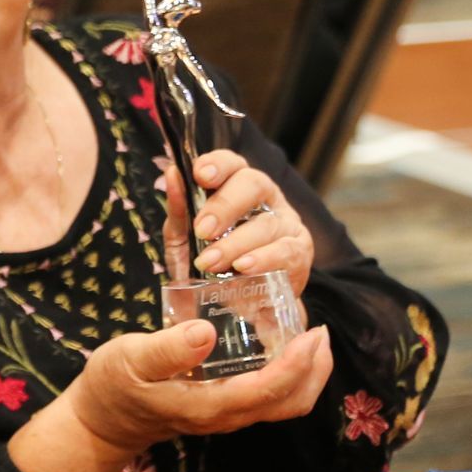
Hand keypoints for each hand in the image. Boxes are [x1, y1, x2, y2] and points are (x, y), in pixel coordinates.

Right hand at [72, 320, 333, 453]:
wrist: (102, 421)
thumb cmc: (112, 386)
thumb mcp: (128, 359)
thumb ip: (166, 348)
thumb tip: (205, 331)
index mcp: (207, 405)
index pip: (268, 390)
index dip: (297, 363)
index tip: (310, 332)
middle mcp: (225, 416)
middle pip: (290, 403)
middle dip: (314, 369)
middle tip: (318, 330)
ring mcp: (226, 414)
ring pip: (284, 403)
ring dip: (306, 373)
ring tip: (308, 335)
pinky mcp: (223, 407)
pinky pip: (269, 397)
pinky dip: (288, 374)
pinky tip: (280, 345)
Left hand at [168, 150, 313, 296]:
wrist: (235, 308)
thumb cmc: (209, 265)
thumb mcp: (185, 241)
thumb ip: (179, 212)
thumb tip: (171, 175)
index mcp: (236, 188)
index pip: (232, 163)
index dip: (218, 164)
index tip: (200, 175)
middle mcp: (266, 199)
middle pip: (253, 184)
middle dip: (225, 205)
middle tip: (203, 229)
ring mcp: (286, 224)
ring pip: (265, 223)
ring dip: (234, 243)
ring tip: (210, 262)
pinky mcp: (300, 252)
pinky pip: (286, 250)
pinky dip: (262, 259)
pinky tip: (243, 267)